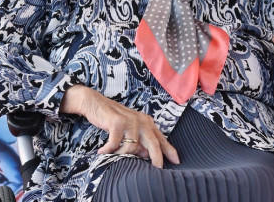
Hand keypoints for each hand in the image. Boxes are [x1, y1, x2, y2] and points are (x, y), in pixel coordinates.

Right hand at [61, 85, 179, 167]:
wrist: (96, 103)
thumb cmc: (113, 119)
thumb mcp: (129, 130)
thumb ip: (139, 141)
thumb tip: (146, 155)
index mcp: (146, 122)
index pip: (160, 138)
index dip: (169, 150)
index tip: (177, 161)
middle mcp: (141, 121)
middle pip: (154, 143)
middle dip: (157, 158)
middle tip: (156, 170)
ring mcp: (130, 121)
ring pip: (133, 147)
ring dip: (122, 154)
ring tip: (112, 153)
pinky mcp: (118, 123)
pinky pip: (116, 144)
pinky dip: (109, 150)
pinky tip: (102, 151)